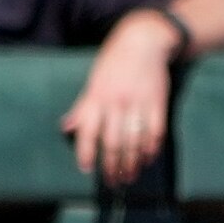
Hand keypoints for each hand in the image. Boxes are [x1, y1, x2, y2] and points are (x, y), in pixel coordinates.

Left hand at [61, 20, 180, 185]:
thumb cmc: (114, 62)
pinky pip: (155, 132)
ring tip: (130, 176)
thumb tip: (66, 128)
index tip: (86, 169)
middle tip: (113, 181)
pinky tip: (148, 158)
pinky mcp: (158, 102)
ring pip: (134, 141)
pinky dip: (151, 149)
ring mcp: (138, 103)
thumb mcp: (93, 82)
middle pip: (113, 142)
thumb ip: (82, 108)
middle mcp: (116, 102)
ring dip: (132, 163)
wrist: (144, 41)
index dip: (86, 153)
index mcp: (97, 97)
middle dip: (112, 166)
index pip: (88, 132)